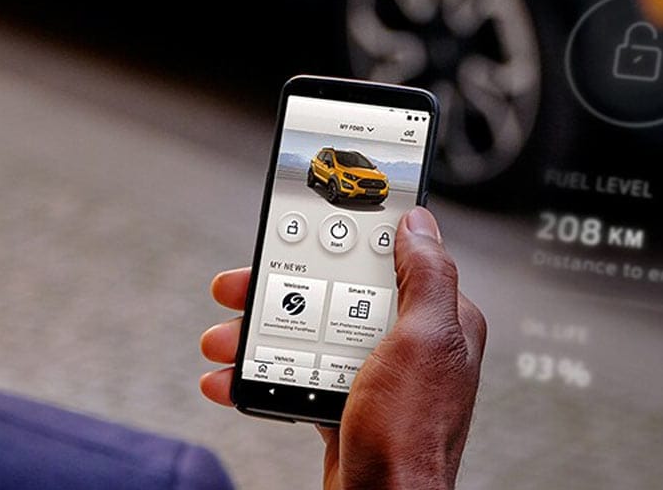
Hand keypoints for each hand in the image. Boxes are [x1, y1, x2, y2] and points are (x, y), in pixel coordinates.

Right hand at [200, 207, 486, 489]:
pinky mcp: (347, 408)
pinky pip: (299, 377)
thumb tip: (419, 224)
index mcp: (440, 321)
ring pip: (312, 335)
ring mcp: (377, 378)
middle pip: (339, 294)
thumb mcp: (423, 341)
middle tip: (237, 288)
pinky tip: (232, 379)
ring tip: (222, 340)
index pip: (393, 258)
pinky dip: (262, 376)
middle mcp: (410, 346)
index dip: (347, 239)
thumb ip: (425, 278)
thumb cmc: (412, 437)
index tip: (304, 228)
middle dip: (283, 291)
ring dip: (260, 335)